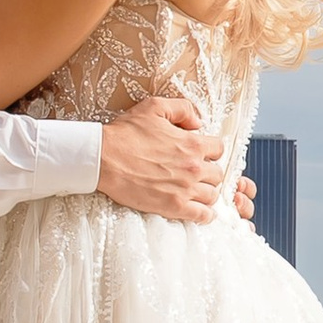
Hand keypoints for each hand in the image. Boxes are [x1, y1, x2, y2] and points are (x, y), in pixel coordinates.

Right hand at [99, 92, 226, 223]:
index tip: (201, 154)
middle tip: (196, 174)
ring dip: (207, 192)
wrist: (103, 158)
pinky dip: (205, 214)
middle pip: (217, 174)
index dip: (210, 151)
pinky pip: (203, 215)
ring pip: (213, 195)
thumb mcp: (154, 107)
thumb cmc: (126, 133)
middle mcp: (194, 167)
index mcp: (193, 144)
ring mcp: (185, 189)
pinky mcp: (174, 207)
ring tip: (196, 191)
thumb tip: (199, 123)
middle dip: (209, 173)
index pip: (219, 149)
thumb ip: (183, 109)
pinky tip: (201, 211)